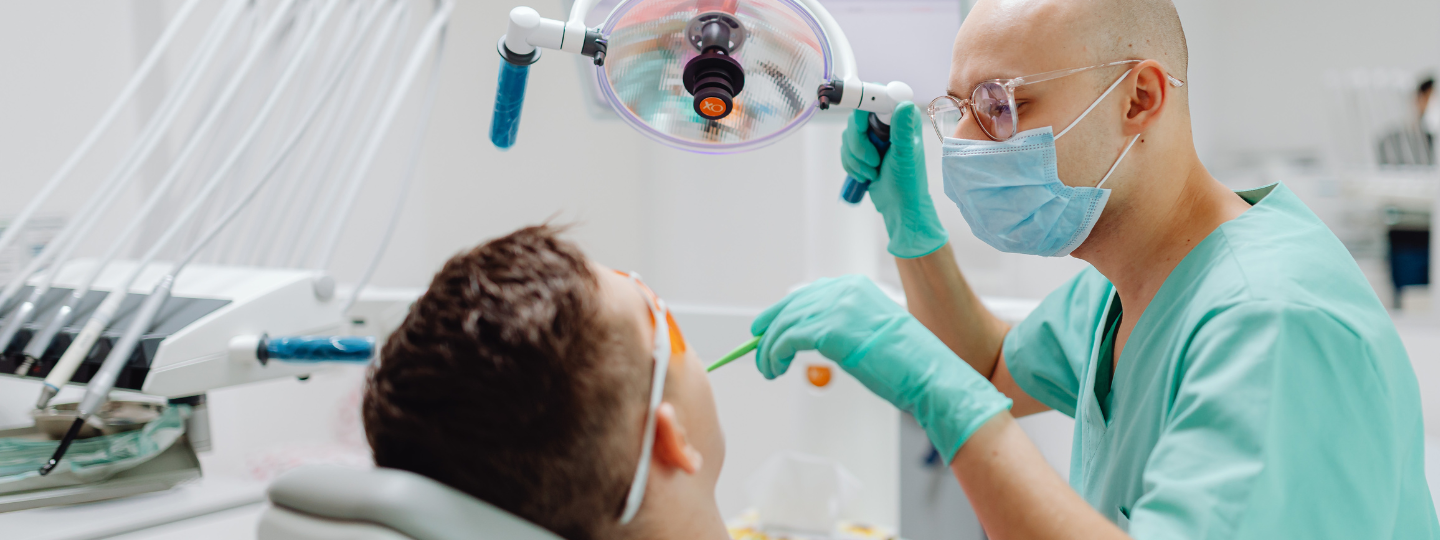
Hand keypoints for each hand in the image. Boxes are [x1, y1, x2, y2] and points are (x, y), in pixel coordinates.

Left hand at [750, 275, 1010, 462]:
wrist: (930, 374)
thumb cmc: (907, 364)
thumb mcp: (870, 333)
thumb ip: (842, 327)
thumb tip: (809, 337)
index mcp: (856, 287)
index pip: (807, 294)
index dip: (781, 311)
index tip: (765, 327)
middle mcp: (845, 290)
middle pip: (791, 306)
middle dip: (768, 330)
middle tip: (756, 351)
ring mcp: (838, 307)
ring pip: (785, 324)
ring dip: (768, 350)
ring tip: (767, 369)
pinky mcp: (831, 330)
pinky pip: (787, 340)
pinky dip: (774, 355)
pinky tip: (775, 369)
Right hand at [841, 103, 948, 258]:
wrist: (899, 206)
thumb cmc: (908, 182)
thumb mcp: (905, 155)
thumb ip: (903, 130)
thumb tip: (904, 104)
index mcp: (901, 119)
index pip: (878, 97)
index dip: (865, 106)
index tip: (863, 125)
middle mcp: (886, 123)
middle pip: (856, 119)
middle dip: (858, 144)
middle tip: (873, 161)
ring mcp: (873, 136)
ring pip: (848, 136)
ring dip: (855, 158)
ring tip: (872, 172)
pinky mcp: (862, 149)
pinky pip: (844, 149)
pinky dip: (850, 164)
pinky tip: (865, 175)